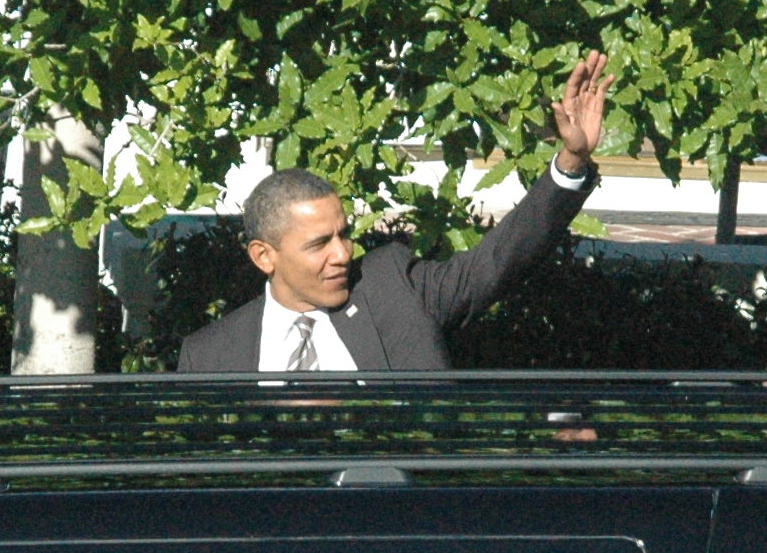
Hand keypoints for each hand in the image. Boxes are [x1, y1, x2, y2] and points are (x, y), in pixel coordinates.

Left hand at [551, 50, 614, 172]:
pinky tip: (611, 75)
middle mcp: (578, 99)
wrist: (581, 150)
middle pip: (585, 79)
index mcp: (568, 103)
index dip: (577, 74)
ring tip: (603, 56)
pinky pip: (602, 92)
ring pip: (594, 82)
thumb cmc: (570, 141)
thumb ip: (560, 117)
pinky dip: (606, 84)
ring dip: (598, 70)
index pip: (573, 85)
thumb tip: (554, 104)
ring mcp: (588, 101)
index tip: (582, 63)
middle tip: (595, 52)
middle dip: (590, 66)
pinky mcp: (598, 106)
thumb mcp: (565, 130)